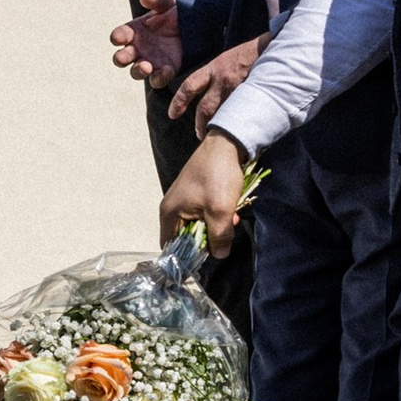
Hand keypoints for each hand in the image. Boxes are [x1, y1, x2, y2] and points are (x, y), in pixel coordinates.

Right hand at [109, 0, 182, 87]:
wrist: (197, 25)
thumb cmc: (176, 12)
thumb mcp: (168, 3)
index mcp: (134, 31)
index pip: (119, 35)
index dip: (117, 37)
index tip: (119, 38)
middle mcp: (138, 48)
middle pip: (122, 57)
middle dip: (120, 58)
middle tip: (124, 57)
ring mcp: (150, 61)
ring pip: (136, 72)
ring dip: (138, 70)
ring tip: (146, 66)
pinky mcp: (165, 70)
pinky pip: (157, 79)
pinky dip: (159, 77)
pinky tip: (166, 70)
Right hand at [161, 128, 246, 255]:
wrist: (226, 144)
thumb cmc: (217, 175)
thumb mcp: (220, 211)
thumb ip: (219, 237)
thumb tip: (219, 255)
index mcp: (169, 212)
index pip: (170, 246)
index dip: (186, 255)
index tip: (205, 256)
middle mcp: (173, 207)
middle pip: (186, 237)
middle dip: (207, 238)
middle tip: (225, 231)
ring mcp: (184, 200)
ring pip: (199, 225)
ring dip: (216, 225)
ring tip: (230, 216)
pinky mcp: (196, 194)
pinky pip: (204, 213)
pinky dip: (217, 214)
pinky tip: (229, 207)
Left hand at [172, 32, 265, 133]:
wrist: (272, 48)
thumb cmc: (248, 55)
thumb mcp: (225, 61)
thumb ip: (215, 76)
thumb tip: (208, 92)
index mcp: (213, 69)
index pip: (189, 86)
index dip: (178, 101)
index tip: (172, 114)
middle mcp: (222, 80)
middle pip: (205, 108)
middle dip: (200, 125)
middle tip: (199, 135)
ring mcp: (238, 90)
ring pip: (222, 115)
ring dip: (219, 128)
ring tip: (219, 139)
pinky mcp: (252, 96)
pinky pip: (241, 115)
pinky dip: (237, 125)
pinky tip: (238, 132)